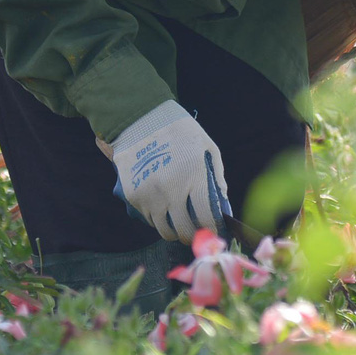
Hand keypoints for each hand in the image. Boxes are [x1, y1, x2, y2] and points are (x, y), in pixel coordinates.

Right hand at [110, 100, 231, 241]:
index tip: (214, 228)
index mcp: (194, 176)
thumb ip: (216, 180)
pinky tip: (164, 205)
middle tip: (197, 229)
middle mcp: (171, 189)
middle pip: (184, 230)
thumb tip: (222, 209)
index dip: (213, 227)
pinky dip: (158, 218)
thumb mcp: (208, 150)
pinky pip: (149, 219)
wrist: (143, 121)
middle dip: (194, 234)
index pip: (207, 217)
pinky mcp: (133, 197)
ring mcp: (149, 195)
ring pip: (164, 230)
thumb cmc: (182, 135)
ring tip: (180, 220)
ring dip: (175, 229)